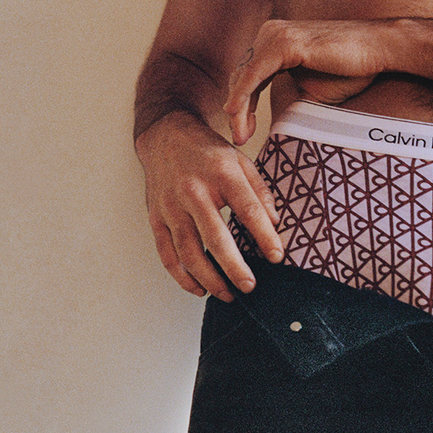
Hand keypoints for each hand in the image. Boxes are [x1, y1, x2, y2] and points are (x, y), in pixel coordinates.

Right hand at [136, 111, 282, 300]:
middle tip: (249, 286)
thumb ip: (260, 192)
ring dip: (208, 278)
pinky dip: (181, 276)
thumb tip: (275, 223)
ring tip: (227, 294)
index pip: (248, 210)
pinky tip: (198, 288)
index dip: (265, 236)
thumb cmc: (208, 152)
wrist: (166, 137)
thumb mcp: (241, 161)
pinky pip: (167, 253)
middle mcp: (194, 191)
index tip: (277, 257)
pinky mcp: (156, 217)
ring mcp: (171, 206)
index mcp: (222, 174)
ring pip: (188, 251)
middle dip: (234, 267)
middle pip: (215, 237)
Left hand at [224, 18, 390, 143]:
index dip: (242, 104)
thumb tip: (269, 123)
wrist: (378, 50)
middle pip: (242, 75)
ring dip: (238, 108)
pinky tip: (235, 111)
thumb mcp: (310, 88)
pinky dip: (243, 94)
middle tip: (239, 138)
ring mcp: (276, 34)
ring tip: (240, 134)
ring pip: (245, 76)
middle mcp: (270, 32)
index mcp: (275, 40)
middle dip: (238, 109)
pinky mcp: (285, 43)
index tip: (244, 132)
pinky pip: (255, 73)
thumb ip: (286, 95)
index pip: (249, 75)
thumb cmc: (350, 68)